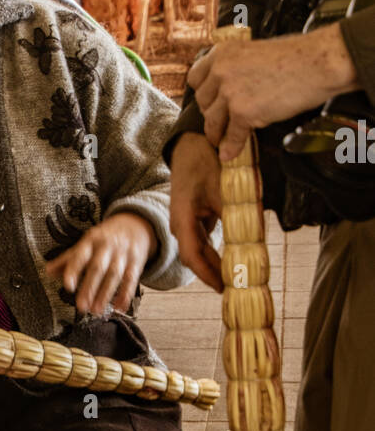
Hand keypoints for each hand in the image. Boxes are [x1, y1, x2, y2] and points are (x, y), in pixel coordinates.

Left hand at [44, 212, 156, 315]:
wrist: (135, 224)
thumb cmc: (104, 237)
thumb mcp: (85, 243)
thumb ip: (67, 259)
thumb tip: (47, 271)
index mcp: (91, 240)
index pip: (80, 255)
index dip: (73, 270)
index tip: (67, 286)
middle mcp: (107, 246)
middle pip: (98, 267)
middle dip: (90, 287)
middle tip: (81, 306)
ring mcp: (123, 254)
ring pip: (114, 275)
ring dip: (106, 294)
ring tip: (96, 310)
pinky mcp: (136, 263)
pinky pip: (131, 280)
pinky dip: (126, 295)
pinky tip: (119, 308)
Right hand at [169, 132, 222, 291]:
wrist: (193, 144)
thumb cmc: (204, 162)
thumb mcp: (222, 189)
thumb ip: (233, 215)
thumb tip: (249, 239)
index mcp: (182, 218)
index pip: (193, 256)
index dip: (207, 274)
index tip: (223, 287)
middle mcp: (180, 223)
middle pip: (196, 256)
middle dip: (213, 273)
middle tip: (233, 287)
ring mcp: (185, 220)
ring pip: (200, 248)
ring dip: (214, 262)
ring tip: (232, 276)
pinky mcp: (193, 215)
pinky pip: (203, 238)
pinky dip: (215, 248)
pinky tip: (230, 255)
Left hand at [190, 24, 358, 161]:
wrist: (316, 64)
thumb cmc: (293, 57)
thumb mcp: (253, 53)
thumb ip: (234, 68)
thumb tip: (225, 88)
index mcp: (222, 53)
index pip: (196, 78)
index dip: (202, 93)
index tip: (208, 102)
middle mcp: (221, 71)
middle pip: (202, 101)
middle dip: (210, 113)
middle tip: (218, 122)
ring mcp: (230, 93)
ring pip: (213, 121)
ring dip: (216, 133)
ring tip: (220, 140)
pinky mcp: (243, 112)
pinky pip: (232, 136)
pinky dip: (231, 148)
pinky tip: (229, 154)